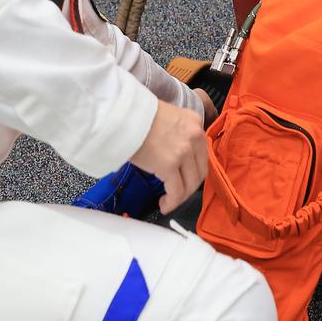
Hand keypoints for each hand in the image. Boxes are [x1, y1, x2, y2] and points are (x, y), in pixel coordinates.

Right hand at [130, 97, 209, 213]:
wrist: (120, 115)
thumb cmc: (135, 115)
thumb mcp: (166, 117)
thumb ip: (176, 133)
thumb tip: (172, 153)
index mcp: (194, 121)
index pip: (201, 153)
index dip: (193, 170)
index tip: (184, 179)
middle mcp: (194, 135)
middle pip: (199, 171)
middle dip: (188, 186)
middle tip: (176, 193)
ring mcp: (183, 151)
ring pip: (189, 184)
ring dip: (179, 197)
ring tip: (167, 201)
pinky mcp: (170, 165)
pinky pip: (176, 191)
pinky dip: (172, 202)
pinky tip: (164, 205)